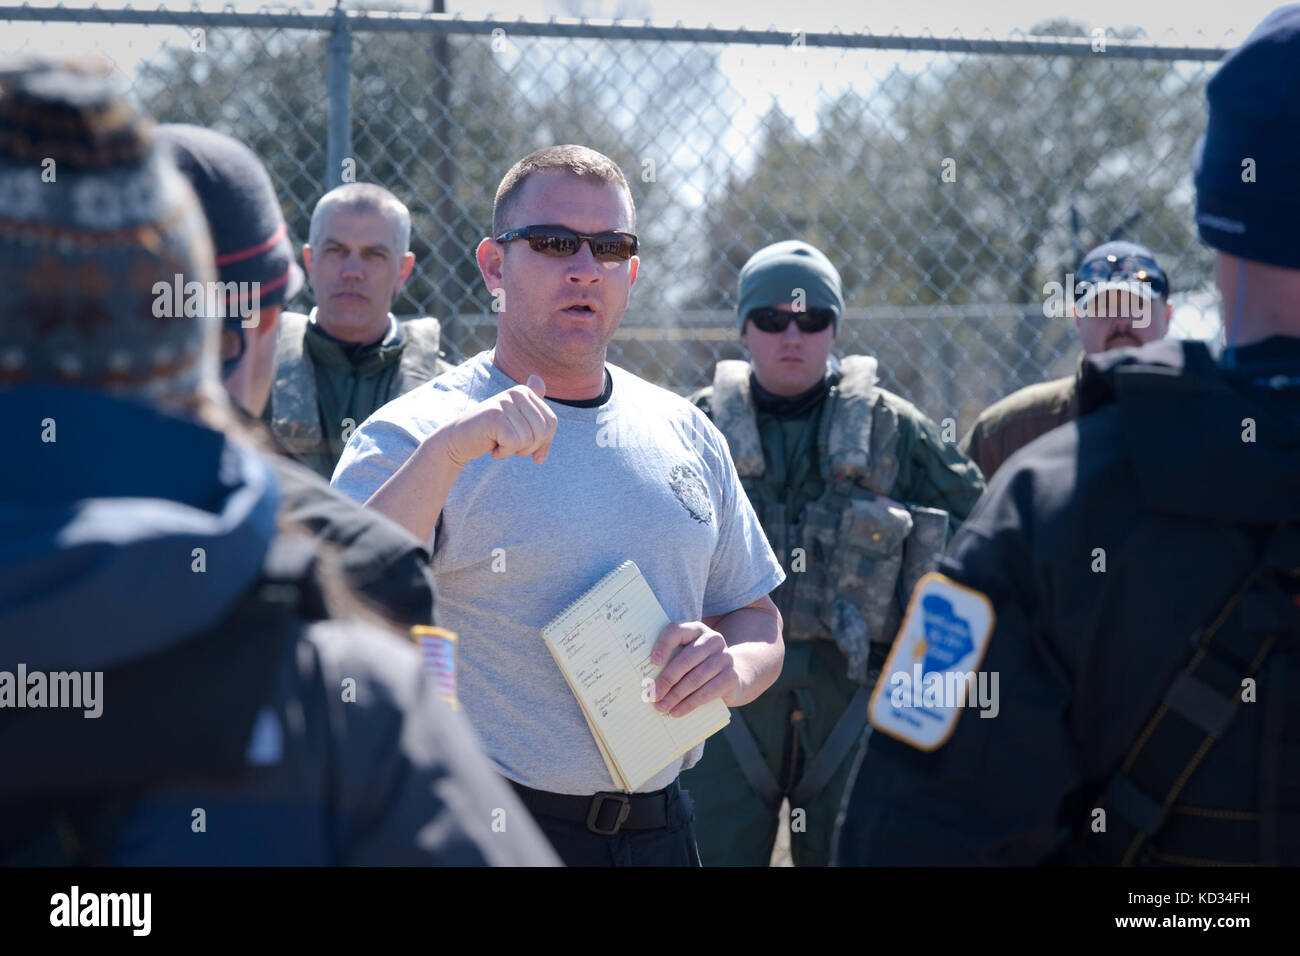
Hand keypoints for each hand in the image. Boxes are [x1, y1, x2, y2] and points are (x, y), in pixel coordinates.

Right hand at [443, 373, 557, 466]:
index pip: (551, 423)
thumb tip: (539, 380)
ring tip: (498, 442)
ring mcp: (504, 403)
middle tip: (509, 444)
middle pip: (542, 432)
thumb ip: (532, 407)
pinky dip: (503, 452)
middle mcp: (516, 393)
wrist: (458, 440)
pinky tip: (491, 445)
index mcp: (525, 392)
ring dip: (513, 450)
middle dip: (528, 447)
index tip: (528, 449)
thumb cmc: (491, 433)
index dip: (543, 443)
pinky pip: (514, 443)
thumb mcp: (515, 421)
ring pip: (528, 440)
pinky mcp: (494, 416)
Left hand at [646, 621, 740, 717]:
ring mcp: (724, 658)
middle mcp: (712, 640)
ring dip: (675, 696)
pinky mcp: (731, 677)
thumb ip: (670, 659)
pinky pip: (707, 692)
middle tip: (652, 695)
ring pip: (695, 679)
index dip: (663, 645)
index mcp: (696, 629)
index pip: (677, 631)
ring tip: (661, 707)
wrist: (731, 675)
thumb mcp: (686, 655)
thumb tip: (647, 681)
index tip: (652, 662)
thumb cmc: (698, 664)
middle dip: (666, 680)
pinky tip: (676, 712)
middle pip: (685, 660)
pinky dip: (689, 704)